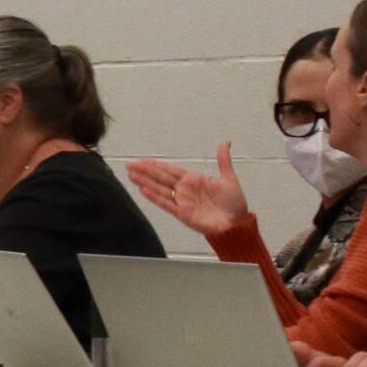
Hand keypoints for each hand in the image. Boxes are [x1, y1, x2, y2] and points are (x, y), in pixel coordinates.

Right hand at [126, 141, 250, 237]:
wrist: (236, 224)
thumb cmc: (234, 204)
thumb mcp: (229, 178)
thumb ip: (223, 161)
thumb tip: (225, 143)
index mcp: (194, 180)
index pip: (170, 170)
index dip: (156, 164)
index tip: (142, 160)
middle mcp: (185, 190)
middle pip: (161, 178)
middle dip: (145, 171)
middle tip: (129, 165)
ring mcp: (182, 202)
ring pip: (160, 189)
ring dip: (145, 182)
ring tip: (131, 175)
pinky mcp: (183, 214)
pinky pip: (166, 203)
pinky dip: (155, 197)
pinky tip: (143, 190)